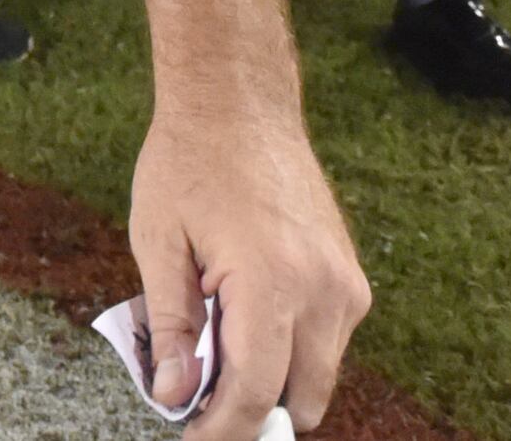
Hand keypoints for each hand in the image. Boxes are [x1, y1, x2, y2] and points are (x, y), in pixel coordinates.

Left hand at [128, 107, 370, 437]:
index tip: (191, 439)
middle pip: (298, 399)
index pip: (253, 393)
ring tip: (216, 346)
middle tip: (199, 401)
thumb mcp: (158, 241)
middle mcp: (324, 290)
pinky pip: (328, 343)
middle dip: (249, 414)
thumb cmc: (190, 162)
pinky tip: (244, 320)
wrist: (240, 103)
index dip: (220, 431)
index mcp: (271, 283)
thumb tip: (175, 396)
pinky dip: (290, 352)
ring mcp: (346, 284)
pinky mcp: (352, 277)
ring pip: (317, 376)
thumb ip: (173, 328)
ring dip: (271, 382)